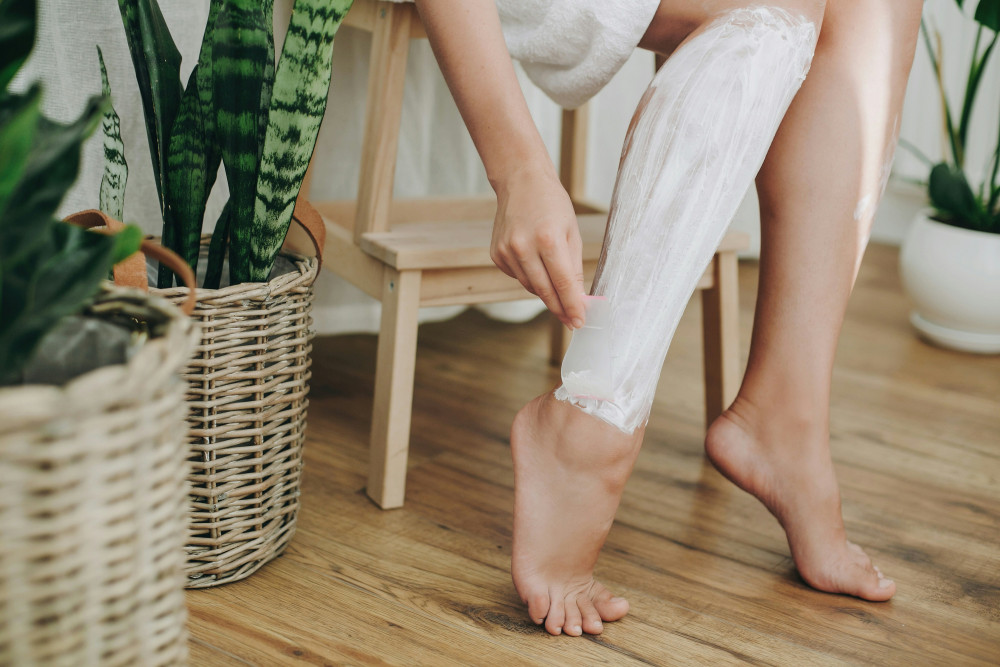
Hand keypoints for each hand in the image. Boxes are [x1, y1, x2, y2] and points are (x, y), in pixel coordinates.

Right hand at [490, 166, 585, 328]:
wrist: (520, 182)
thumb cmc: (552, 204)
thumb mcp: (571, 232)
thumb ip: (574, 267)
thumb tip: (578, 298)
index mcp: (548, 239)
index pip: (563, 284)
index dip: (572, 306)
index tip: (580, 322)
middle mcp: (523, 247)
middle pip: (544, 291)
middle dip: (560, 309)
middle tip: (572, 321)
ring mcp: (506, 252)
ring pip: (530, 287)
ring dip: (546, 292)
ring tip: (557, 287)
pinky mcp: (496, 254)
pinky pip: (518, 277)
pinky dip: (530, 277)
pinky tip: (535, 263)